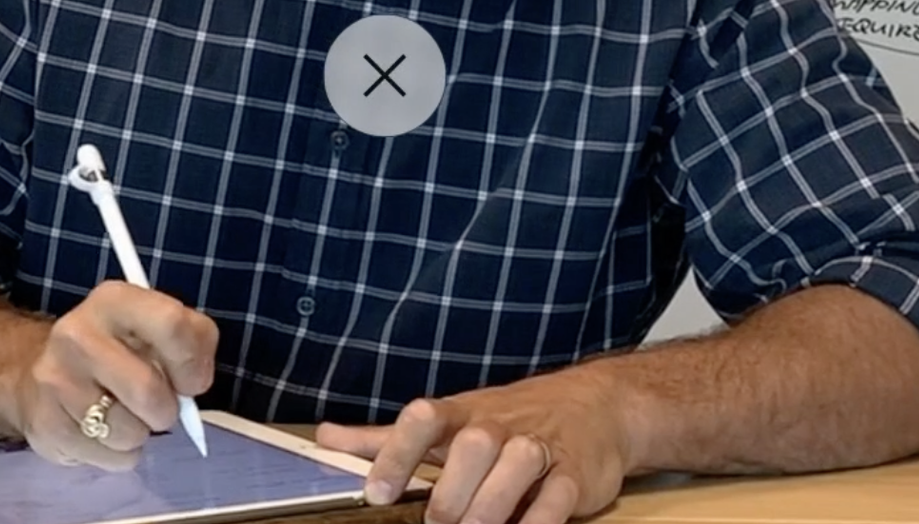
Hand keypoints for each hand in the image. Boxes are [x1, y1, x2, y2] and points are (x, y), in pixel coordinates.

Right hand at [5, 280, 216, 469]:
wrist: (41, 371)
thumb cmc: (117, 350)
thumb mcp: (155, 328)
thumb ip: (191, 341)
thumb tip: (196, 382)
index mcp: (114, 300)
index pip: (171, 324)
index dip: (192, 362)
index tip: (192, 382)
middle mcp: (78, 333)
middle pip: (149, 392)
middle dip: (166, 411)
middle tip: (157, 406)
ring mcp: (57, 380)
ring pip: (130, 433)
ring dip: (140, 434)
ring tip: (124, 415)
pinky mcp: (46, 424)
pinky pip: (110, 458)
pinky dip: (119, 453)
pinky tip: (101, 431)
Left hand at [314, 374, 631, 523]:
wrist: (594, 405)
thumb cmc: (507, 419)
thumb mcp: (446, 422)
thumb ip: (386, 438)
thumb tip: (324, 438)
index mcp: (461, 415)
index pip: (424, 419)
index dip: (397, 454)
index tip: (377, 494)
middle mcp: (499, 427)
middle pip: (474, 445)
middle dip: (452, 492)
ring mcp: (539, 448)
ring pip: (517, 465)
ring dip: (492, 506)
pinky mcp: (574, 474)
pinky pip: (557, 498)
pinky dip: (538, 522)